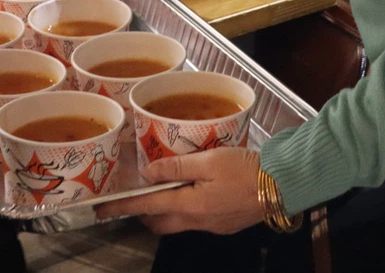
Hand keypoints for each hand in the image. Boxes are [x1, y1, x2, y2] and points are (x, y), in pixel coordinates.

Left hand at [95, 148, 263, 234]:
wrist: (282, 185)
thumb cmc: (247, 169)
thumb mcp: (210, 159)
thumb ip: (177, 165)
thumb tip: (150, 171)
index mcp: (190, 205)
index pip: (146, 207)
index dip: (122, 207)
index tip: (102, 210)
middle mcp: (197, 221)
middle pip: (158, 222)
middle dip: (142, 213)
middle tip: (133, 197)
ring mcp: (211, 226)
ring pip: (176, 223)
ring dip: (163, 210)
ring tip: (161, 190)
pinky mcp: (223, 224)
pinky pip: (194, 220)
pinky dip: (184, 209)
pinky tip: (191, 191)